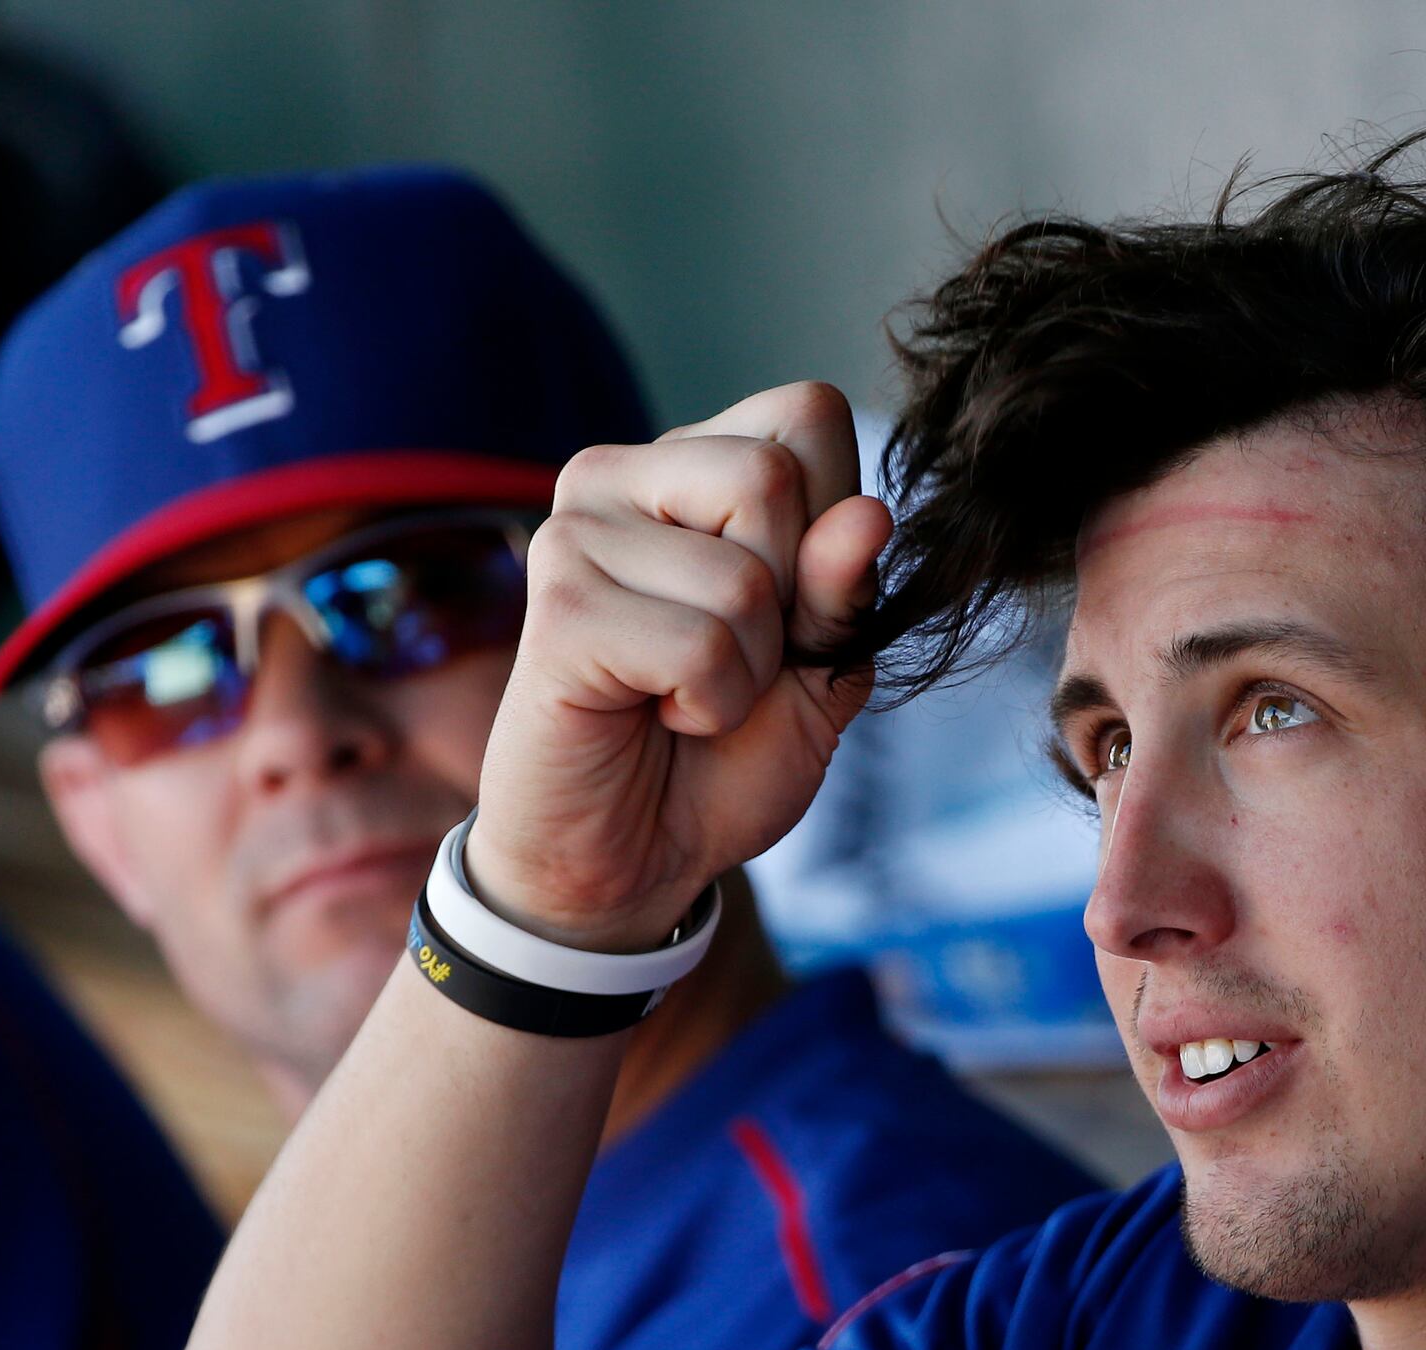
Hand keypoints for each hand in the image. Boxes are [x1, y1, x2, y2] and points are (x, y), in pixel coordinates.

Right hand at [468, 382, 892, 949]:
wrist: (633, 859)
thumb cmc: (722, 756)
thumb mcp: (820, 671)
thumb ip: (845, 592)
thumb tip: (869, 516)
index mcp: (690, 465)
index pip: (807, 415)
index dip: (831, 529)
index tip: (786, 612)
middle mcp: (620, 475)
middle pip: (775, 475)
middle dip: (789, 601)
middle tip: (730, 662)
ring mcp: (576, 532)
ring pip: (744, 576)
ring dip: (749, 669)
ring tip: (686, 695)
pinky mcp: (557, 607)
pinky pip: (701, 644)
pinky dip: (708, 704)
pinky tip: (655, 714)